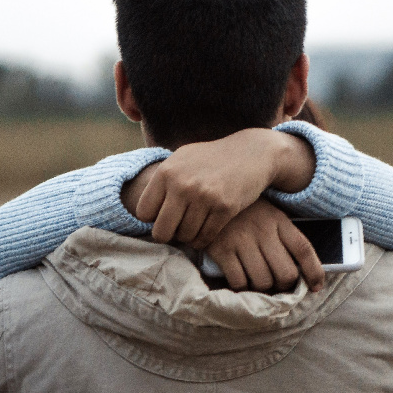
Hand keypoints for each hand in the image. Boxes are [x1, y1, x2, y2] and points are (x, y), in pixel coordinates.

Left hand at [126, 128, 315, 247]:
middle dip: (168, 234)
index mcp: (167, 172)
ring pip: (184, 237)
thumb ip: (162, 179)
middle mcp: (182, 184)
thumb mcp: (183, 158)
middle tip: (177, 229)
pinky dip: (204, 239)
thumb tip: (141, 211)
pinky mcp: (224, 208)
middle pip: (161, 231)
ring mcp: (204, 197)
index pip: (144, 213)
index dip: (153, 219)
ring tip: (195, 226)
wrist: (252, 153)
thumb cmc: (213, 159)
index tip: (164, 216)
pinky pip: (205, 238)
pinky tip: (207, 230)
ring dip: (189, 237)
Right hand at [204, 199, 325, 292]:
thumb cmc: (244, 212)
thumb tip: (299, 271)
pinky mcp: (221, 250)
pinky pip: (239, 281)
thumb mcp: (268, 215)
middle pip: (285, 273)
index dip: (314, 272)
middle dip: (283, 285)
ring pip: (263, 281)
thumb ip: (283, 237)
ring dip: (262, 288)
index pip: (304, 249)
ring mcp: (241, 240)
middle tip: (276, 284)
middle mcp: (263, 231)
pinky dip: (241, 287)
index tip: (315, 287)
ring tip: (257, 282)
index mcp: (279, 220)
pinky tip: (240, 280)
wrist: (208, 198)